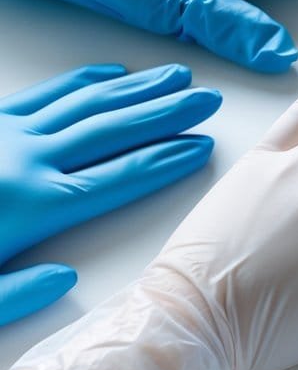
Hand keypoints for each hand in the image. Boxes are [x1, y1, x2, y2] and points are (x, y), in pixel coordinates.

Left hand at [0, 64, 218, 325]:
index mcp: (32, 205)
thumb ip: (16, 295)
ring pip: (87, 104)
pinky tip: (111, 74)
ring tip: (176, 76)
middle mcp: (26, 159)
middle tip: (206, 98)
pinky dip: (85, 82)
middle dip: (167, 112)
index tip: (201, 144)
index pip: (120, 176)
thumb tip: (64, 276)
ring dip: (136, 89)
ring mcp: (4, 132)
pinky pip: (47, 94)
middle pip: (114, 130)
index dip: (166, 158)